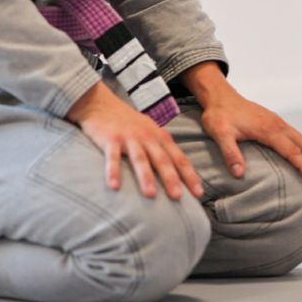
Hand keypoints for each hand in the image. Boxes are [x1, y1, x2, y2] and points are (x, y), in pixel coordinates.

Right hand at [65, 81, 203, 199]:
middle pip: (162, 159)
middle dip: (171, 178)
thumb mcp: (151, 132)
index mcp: (160, 137)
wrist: (102, 104)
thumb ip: (162, 150)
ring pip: (140, 159)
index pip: (179, 158)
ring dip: (146, 177)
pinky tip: (115, 186)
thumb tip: (178, 175)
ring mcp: (129, 137)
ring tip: (151, 195)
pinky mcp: (110, 139)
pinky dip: (113, 171)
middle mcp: (148, 137)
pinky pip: (113, 157)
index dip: (189, 175)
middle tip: (178, 198)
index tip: (199, 193)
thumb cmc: (129, 123)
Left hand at [183, 65, 301, 183]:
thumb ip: (230, 153)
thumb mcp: (220, 134)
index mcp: (268, 129)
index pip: (291, 151)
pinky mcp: (275, 122)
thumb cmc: (219, 116)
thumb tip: (239, 174)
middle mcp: (278, 125)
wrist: (220, 96)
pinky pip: (297, 136)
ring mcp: (278, 123)